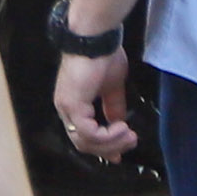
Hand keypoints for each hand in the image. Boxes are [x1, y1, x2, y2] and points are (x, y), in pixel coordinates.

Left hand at [54, 45, 139, 161]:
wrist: (96, 41)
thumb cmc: (103, 57)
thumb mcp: (112, 88)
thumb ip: (113, 107)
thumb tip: (119, 123)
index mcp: (73, 104)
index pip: (83, 136)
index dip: (102, 148)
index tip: (120, 154)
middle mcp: (65, 109)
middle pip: (83, 144)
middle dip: (110, 148)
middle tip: (131, 142)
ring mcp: (67, 107)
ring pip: (86, 141)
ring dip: (112, 143)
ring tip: (130, 135)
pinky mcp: (72, 105)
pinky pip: (89, 132)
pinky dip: (108, 136)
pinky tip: (122, 127)